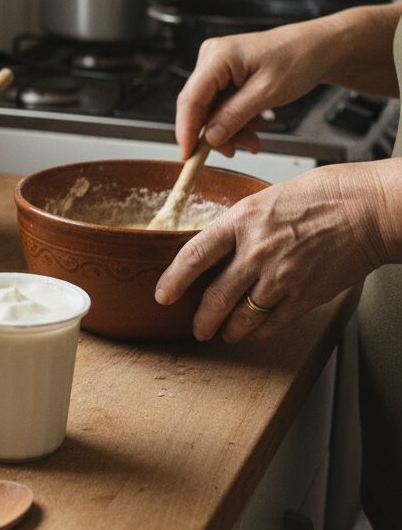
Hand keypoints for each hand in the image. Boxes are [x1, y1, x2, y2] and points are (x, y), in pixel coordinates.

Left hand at [154, 161, 401, 342]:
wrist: (368, 209)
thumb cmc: (322, 195)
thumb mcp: (265, 198)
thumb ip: (239, 224)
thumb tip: (218, 245)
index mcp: (241, 221)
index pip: (193, 256)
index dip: (172, 279)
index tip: (162, 295)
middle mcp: (256, 252)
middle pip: (214, 297)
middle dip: (200, 319)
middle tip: (195, 327)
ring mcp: (281, 277)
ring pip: (241, 317)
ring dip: (227, 330)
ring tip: (222, 334)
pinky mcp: (305, 296)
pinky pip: (272, 323)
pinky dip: (258, 332)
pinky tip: (252, 332)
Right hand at [175, 21, 335, 159]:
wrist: (317, 48)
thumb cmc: (299, 58)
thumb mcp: (267, 93)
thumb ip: (234, 116)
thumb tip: (209, 138)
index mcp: (218, 56)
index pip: (190, 100)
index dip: (186, 130)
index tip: (188, 156)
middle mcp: (211, 58)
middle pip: (199, 106)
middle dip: (215, 132)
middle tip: (234, 151)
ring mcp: (216, 65)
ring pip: (210, 109)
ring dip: (229, 129)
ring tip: (252, 140)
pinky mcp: (223, 74)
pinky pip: (220, 103)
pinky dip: (234, 119)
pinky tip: (253, 124)